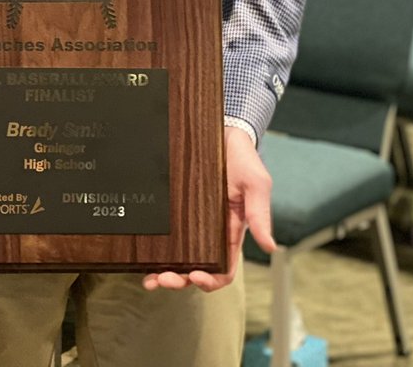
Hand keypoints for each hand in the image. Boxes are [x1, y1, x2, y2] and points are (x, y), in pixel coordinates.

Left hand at [143, 125, 274, 291]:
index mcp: (231, 233)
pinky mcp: (175, 209)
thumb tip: (270, 246)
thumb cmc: (244, 160)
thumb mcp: (256, 184)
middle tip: (163, 278)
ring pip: (177, 258)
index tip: (197, 275)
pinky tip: (142, 257)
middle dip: (180, 280)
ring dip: (163, 272)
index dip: (211, 280)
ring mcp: (190, 223)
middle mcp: (209, 233)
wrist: (223, 132)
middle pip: (195, 269)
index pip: (223, 269)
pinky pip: (164, 234)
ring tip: (150, 278)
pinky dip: (153, 250)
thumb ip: (260, 214)